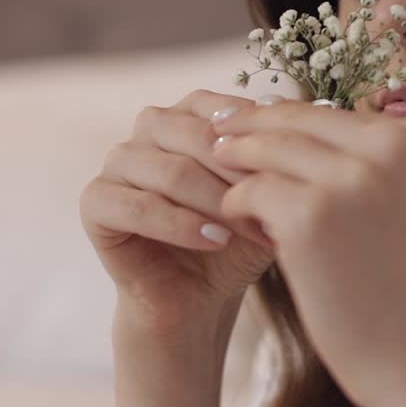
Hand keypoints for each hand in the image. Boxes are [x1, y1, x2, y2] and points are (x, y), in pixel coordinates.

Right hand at [79, 90, 276, 333]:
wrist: (201, 299)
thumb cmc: (237, 241)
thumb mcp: (267, 196)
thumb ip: (278, 157)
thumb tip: (310, 111)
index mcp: (186, 115)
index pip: (215, 107)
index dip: (251, 137)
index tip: (286, 167)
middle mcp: (148, 129)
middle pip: (191, 133)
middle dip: (236, 169)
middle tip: (271, 201)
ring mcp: (117, 163)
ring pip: (167, 169)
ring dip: (212, 200)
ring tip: (247, 229)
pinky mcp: (95, 203)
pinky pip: (136, 205)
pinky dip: (179, 224)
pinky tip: (214, 241)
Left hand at [210, 101, 405, 406]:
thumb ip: (371, 161)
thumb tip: (302, 123)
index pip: (335, 112)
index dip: (290, 122)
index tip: (257, 129)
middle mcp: (393, 146)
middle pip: (298, 120)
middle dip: (253, 131)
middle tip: (219, 141)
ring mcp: (352, 178)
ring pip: (266, 149)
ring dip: (239, 166)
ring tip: (224, 185)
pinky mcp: (311, 215)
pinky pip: (249, 191)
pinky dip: (235, 205)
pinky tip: (239, 225)